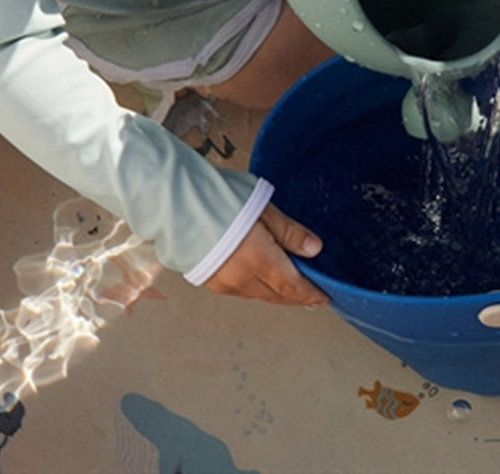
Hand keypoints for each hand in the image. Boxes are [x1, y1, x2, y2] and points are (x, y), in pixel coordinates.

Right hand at [203, 202, 329, 305]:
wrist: (174, 206)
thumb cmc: (220, 200)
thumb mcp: (263, 208)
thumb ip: (289, 232)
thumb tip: (315, 250)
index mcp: (260, 261)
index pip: (292, 286)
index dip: (310, 294)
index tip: (324, 298)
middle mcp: (242, 279)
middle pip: (275, 295)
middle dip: (296, 297)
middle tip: (312, 297)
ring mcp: (222, 282)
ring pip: (257, 295)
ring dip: (276, 294)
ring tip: (291, 289)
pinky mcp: (208, 279)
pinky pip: (240, 290)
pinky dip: (257, 289)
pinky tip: (262, 281)